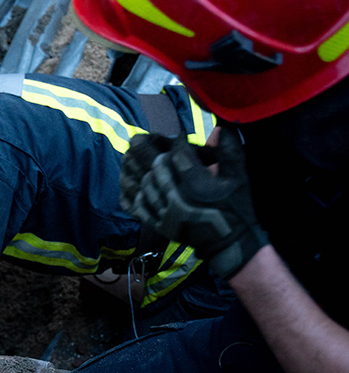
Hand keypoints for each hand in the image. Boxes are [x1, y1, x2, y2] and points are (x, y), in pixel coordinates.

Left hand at [127, 131, 269, 278]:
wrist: (231, 245)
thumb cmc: (238, 209)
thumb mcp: (239, 179)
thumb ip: (229, 152)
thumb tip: (219, 127)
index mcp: (198, 183)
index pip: (178, 154)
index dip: (177, 141)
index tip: (178, 136)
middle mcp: (178, 196)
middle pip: (154, 166)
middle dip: (148, 149)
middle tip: (144, 139)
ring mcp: (166, 212)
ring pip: (144, 183)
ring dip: (140, 169)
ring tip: (138, 159)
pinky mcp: (159, 225)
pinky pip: (138, 205)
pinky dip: (134, 192)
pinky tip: (136, 183)